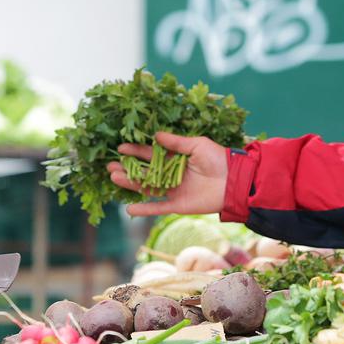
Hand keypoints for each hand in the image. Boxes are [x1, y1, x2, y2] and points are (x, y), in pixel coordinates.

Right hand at [107, 131, 229, 216]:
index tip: (120, 148)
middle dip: (127, 168)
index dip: (136, 151)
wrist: (234, 182)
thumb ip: (176, 142)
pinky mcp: (177, 204)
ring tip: (114, 177)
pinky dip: (145, 209)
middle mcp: (171, 174)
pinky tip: (129, 209)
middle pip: (144, 171)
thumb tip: (155, 135)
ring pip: (146, 187)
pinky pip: (158, 207)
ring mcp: (173, 190)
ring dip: (130, 184)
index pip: (150, 154)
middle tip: (110, 165)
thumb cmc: (219, 159)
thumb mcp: (197, 145)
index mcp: (175, 158)